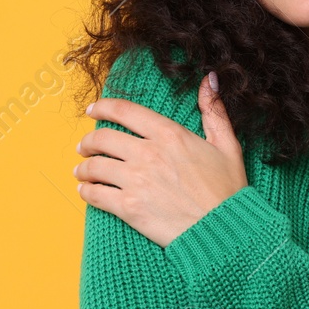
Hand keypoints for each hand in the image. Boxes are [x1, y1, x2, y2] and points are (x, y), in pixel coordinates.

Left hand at [74, 71, 248, 247]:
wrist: (223, 229)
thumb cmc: (227, 190)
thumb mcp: (228, 145)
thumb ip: (214, 110)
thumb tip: (211, 79)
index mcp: (169, 134)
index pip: (124, 111)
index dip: (102, 107)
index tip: (92, 111)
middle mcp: (148, 153)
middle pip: (103, 138)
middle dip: (88, 141)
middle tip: (84, 146)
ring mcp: (136, 181)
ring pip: (94, 166)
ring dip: (83, 168)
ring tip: (81, 171)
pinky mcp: (129, 207)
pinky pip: (96, 194)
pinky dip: (86, 191)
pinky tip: (86, 191)